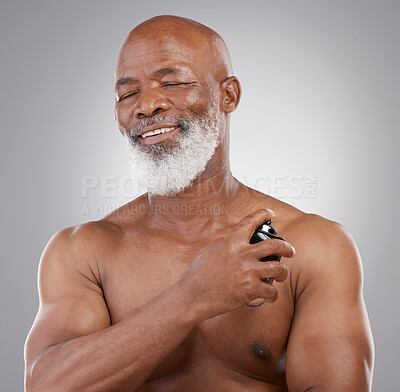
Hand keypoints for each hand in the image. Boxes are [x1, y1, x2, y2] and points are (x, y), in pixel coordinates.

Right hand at [181, 209, 295, 319]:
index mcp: (231, 242)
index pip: (250, 221)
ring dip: (282, 272)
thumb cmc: (198, 275)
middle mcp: (242, 254)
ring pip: (278, 268)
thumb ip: (225, 245)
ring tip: (281, 275)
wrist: (193, 295)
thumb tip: (233, 242)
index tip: (270, 213)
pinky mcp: (250, 290)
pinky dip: (273, 295)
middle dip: (287, 247)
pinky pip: (271, 291)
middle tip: (290, 251)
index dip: (263, 214)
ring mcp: (248, 272)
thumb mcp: (209, 251)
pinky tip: (270, 296)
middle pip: (274, 245)